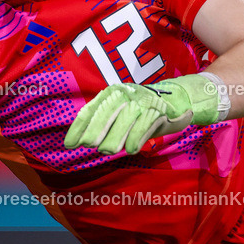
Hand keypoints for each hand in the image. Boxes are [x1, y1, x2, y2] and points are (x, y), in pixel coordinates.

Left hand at [64, 74, 220, 154]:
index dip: (78, 128)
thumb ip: (99, 121)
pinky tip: (131, 149)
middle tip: (92, 146)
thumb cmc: (138, 111)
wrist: (173, 102)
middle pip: (104, 117)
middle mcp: (123, 94)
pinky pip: (142, 130)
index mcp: (110, 93)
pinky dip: (135, 141)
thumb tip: (77, 141)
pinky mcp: (156, 112)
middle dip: (95, 133)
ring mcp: (140, 102)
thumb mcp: (117, 111)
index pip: (89, 111)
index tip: (70, 145)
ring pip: (121, 125)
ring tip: (109, 150)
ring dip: (114, 140)